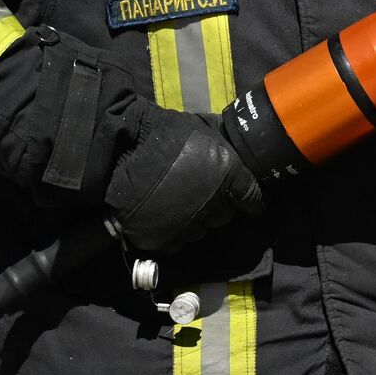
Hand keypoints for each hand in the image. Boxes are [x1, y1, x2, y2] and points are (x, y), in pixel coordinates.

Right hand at [103, 105, 263, 251]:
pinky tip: (162, 217)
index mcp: (229, 175)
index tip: (252, 204)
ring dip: (194, 221)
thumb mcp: (205, 131)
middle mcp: (214, 205)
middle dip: (217, 207)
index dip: (254, 202)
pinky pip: (177, 243)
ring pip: (201, 232)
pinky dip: (172, 234)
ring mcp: (188, 225)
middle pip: (225, 217)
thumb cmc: (165, 134)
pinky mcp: (163, 240)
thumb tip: (240, 153)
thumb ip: (225, 149)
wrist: (121, 148)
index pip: (253, 199)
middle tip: (200, 195)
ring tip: (177, 205)